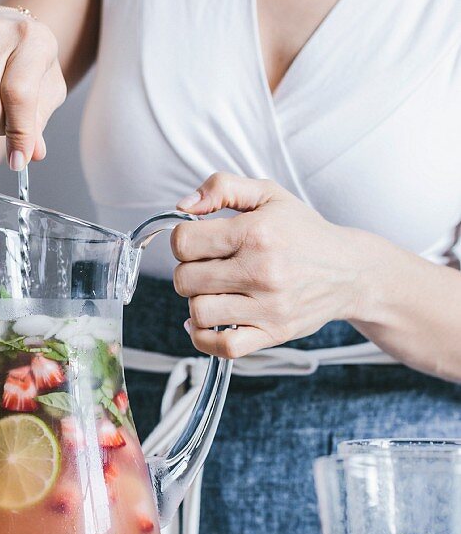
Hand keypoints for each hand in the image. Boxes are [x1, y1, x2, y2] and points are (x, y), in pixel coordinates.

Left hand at [171, 173, 362, 358]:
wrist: (350, 270)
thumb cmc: (304, 232)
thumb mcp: (268, 194)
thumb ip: (222, 187)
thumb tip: (182, 205)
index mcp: (257, 232)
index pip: (185, 242)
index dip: (183, 240)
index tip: (198, 242)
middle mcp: (262, 271)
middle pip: (186, 279)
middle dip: (188, 271)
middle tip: (208, 267)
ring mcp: (268, 307)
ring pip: (199, 312)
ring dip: (198, 302)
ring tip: (214, 291)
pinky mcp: (273, 333)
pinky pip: (222, 346)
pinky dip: (204, 337)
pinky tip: (209, 321)